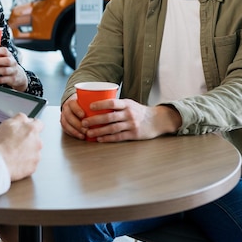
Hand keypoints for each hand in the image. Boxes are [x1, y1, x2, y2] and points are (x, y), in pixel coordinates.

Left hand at [0, 47, 28, 91]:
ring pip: (4, 71)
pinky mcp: (11, 80)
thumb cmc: (8, 65)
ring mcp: (12, 71)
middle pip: (6, 61)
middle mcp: (12, 63)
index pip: (5, 51)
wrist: (19, 76)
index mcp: (9, 55)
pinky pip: (1, 80)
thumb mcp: (5, 58)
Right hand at [0, 114, 42, 180]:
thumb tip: (24, 118)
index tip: (27, 128)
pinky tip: (15, 161)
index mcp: (32, 129)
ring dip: (26, 152)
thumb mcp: (7, 123)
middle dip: (28, 140)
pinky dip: (24, 163)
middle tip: (15, 143)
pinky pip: (30, 163)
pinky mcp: (33, 167)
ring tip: (13, 154)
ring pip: (33, 151)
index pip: (39, 123)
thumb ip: (19, 119)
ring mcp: (36, 156)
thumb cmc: (0, 145)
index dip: (32, 125)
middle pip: (36, 139)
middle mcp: (37, 142)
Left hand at [61, 95, 181, 141]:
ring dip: (99, 131)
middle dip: (95, 120)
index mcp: (127, 104)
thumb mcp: (130, 104)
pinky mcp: (134, 134)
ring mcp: (132, 124)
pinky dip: (108, 138)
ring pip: (112, 128)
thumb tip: (96, 104)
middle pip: (109, 117)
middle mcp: (129, 114)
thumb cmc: (139, 111)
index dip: (101, 104)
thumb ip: (116, 105)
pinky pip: (118, 137)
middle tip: (84, 123)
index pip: (112, 102)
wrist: (157, 120)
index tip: (90, 106)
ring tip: (89, 133)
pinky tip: (99, 139)